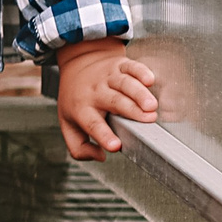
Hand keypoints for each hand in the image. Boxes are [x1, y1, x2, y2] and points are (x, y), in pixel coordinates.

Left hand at [56, 38, 160, 160]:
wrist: (77, 65)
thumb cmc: (77, 100)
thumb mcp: (69, 125)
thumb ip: (79, 147)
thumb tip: (100, 156)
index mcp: (82, 109)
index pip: (92, 124)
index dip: (104, 136)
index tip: (115, 146)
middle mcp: (96, 92)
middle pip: (114, 101)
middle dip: (132, 110)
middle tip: (148, 120)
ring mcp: (109, 78)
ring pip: (125, 84)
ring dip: (140, 94)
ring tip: (152, 106)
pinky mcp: (120, 66)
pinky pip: (132, 67)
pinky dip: (141, 72)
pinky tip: (150, 80)